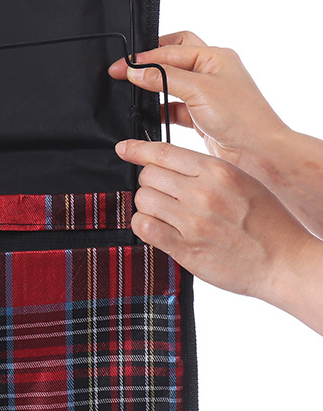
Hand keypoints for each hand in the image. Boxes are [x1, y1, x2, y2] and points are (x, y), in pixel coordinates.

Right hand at [108, 30, 287, 166]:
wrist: (260, 153)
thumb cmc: (241, 117)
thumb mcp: (197, 90)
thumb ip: (163, 77)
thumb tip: (134, 71)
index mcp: (214, 56)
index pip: (171, 48)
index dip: (144, 57)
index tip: (121, 67)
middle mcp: (211, 71)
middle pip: (172, 56)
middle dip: (150, 62)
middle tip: (128, 70)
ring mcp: (206, 94)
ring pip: (171, 83)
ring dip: (154, 88)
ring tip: (134, 93)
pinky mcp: (201, 115)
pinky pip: (173, 107)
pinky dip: (159, 110)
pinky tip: (148, 115)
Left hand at [116, 138, 316, 306]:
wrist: (285, 262)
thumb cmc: (267, 222)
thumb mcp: (241, 181)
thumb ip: (205, 171)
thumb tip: (166, 162)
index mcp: (217, 171)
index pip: (163, 152)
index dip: (138, 150)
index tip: (124, 149)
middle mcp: (202, 193)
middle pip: (148, 175)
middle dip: (149, 183)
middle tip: (162, 194)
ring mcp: (193, 221)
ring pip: (143, 200)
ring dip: (147, 206)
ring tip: (164, 214)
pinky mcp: (185, 248)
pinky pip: (144, 227)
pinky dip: (143, 226)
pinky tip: (156, 229)